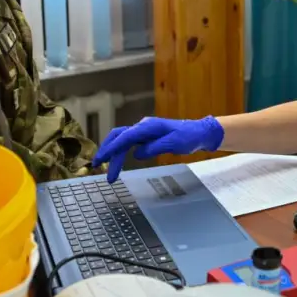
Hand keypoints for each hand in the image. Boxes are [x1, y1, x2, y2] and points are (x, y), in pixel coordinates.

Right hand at [90, 116, 224, 181]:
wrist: (200, 132)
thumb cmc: (189, 137)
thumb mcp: (174, 144)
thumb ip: (154, 148)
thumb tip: (137, 154)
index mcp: (148, 127)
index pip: (125, 137)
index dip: (111, 148)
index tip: (100, 160)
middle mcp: (143, 126)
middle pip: (119, 136)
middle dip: (107, 150)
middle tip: (97, 166)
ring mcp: (144, 131)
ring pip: (122, 140)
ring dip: (112, 153)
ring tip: (107, 169)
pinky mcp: (147, 136)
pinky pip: (128, 143)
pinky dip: (120, 152)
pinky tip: (116, 161)